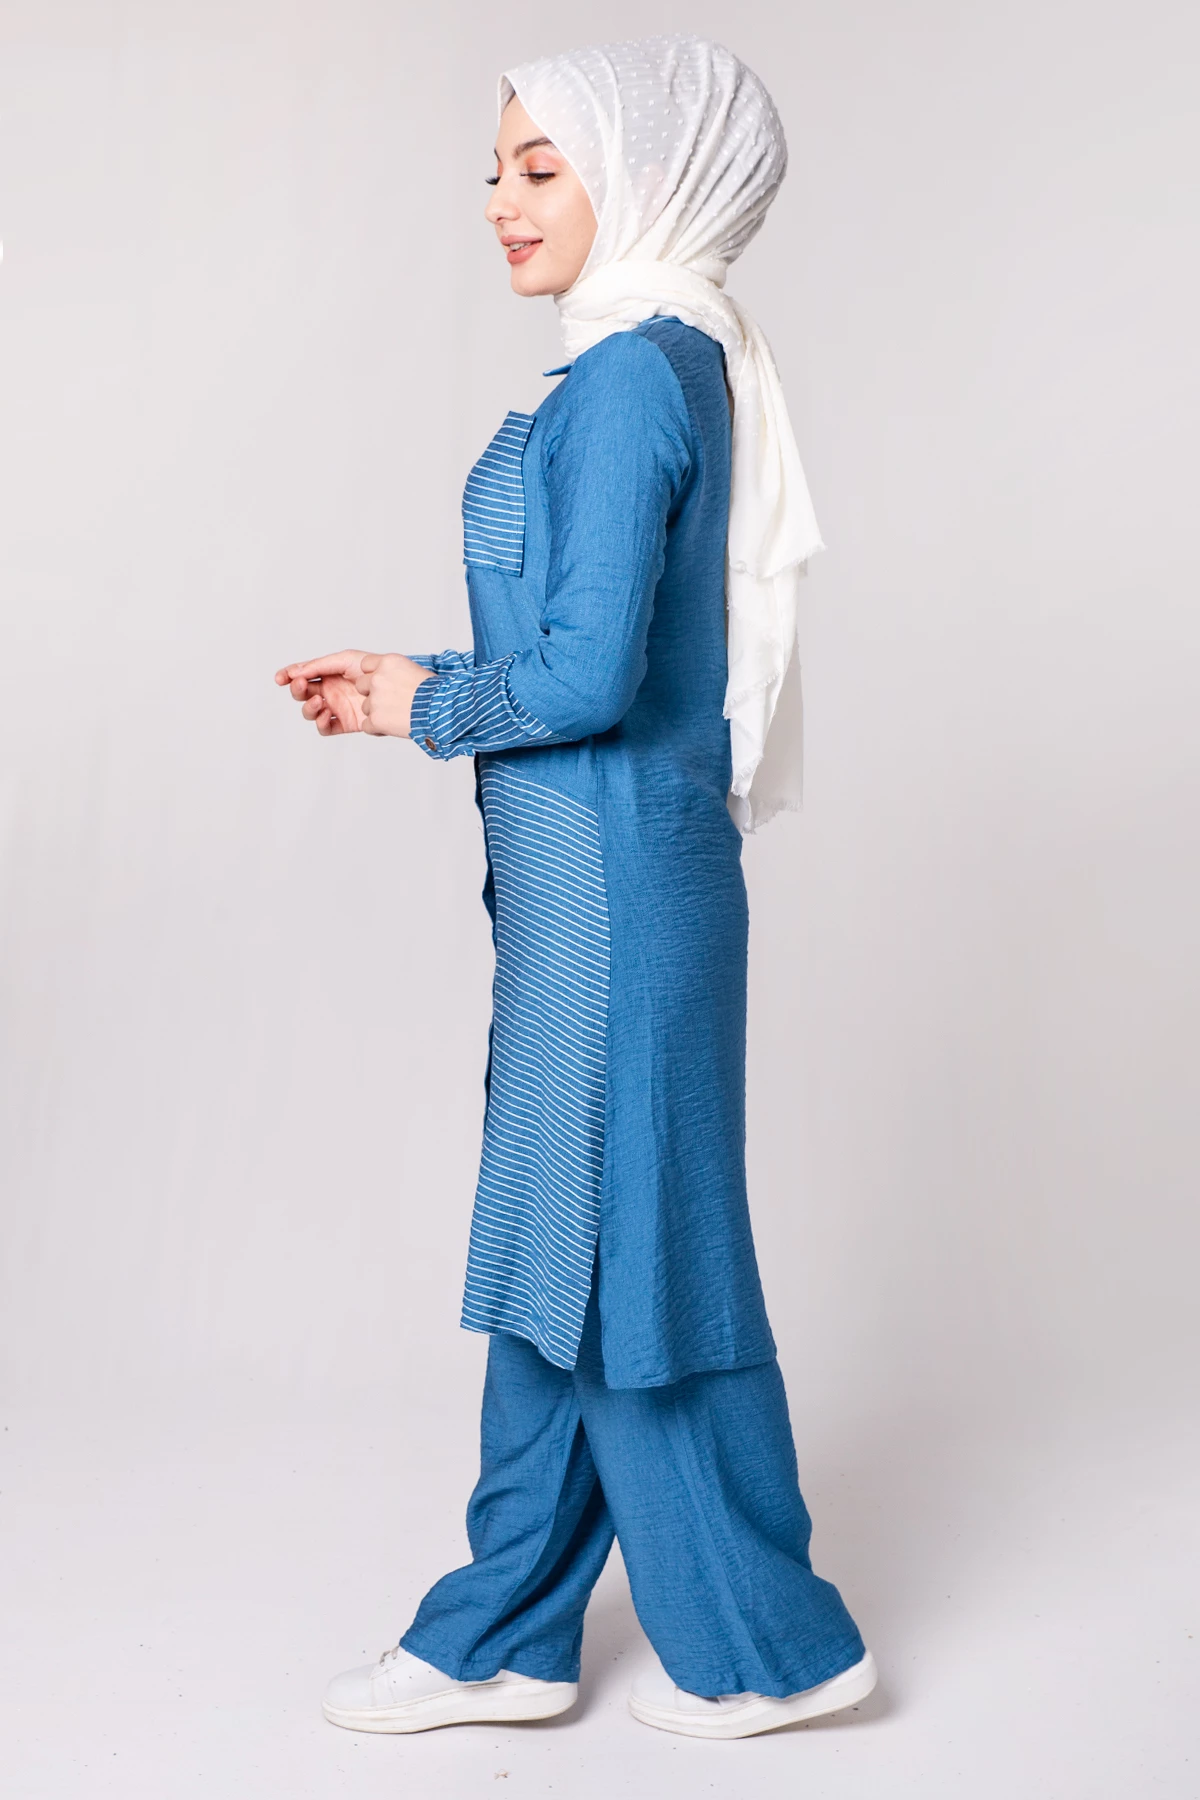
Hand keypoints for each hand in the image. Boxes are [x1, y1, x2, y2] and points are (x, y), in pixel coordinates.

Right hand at [274, 651, 429, 737]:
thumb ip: (321, 664)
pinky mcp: (346, 724)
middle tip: (302, 685)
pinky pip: (325, 728)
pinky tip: (325, 715)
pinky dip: (320, 723)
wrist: (399, 690)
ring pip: (310, 711)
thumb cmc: (375, 670)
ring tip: (320, 701)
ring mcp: (337, 707)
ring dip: (308, 707)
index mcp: (330, 673)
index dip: (288, 675)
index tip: (280, 677)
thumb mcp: (346, 660)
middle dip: (297, 689)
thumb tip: (297, 672)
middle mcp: (331, 690)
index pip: (303, 674)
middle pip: (303, 693)